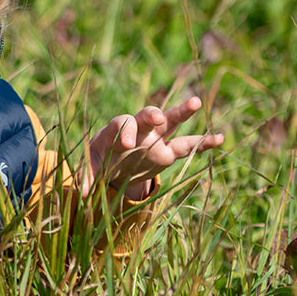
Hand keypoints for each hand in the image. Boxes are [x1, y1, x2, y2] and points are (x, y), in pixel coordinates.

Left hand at [85, 96, 225, 200]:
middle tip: (156, 117)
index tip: (126, 144)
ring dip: (182, 112)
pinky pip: (188, 145)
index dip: (124, 132)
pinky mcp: (168, 151)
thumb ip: (83, 178)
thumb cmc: (98, 161)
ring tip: (195, 102)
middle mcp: (138, 130)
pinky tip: (220, 138)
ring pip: (170, 122)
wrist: (112, 161)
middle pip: (145, 115)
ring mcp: (156, 138)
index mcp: (115, 130)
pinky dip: (204, 142)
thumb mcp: (87, 169)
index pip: (121, 124)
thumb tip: (77, 194)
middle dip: (151, 115)